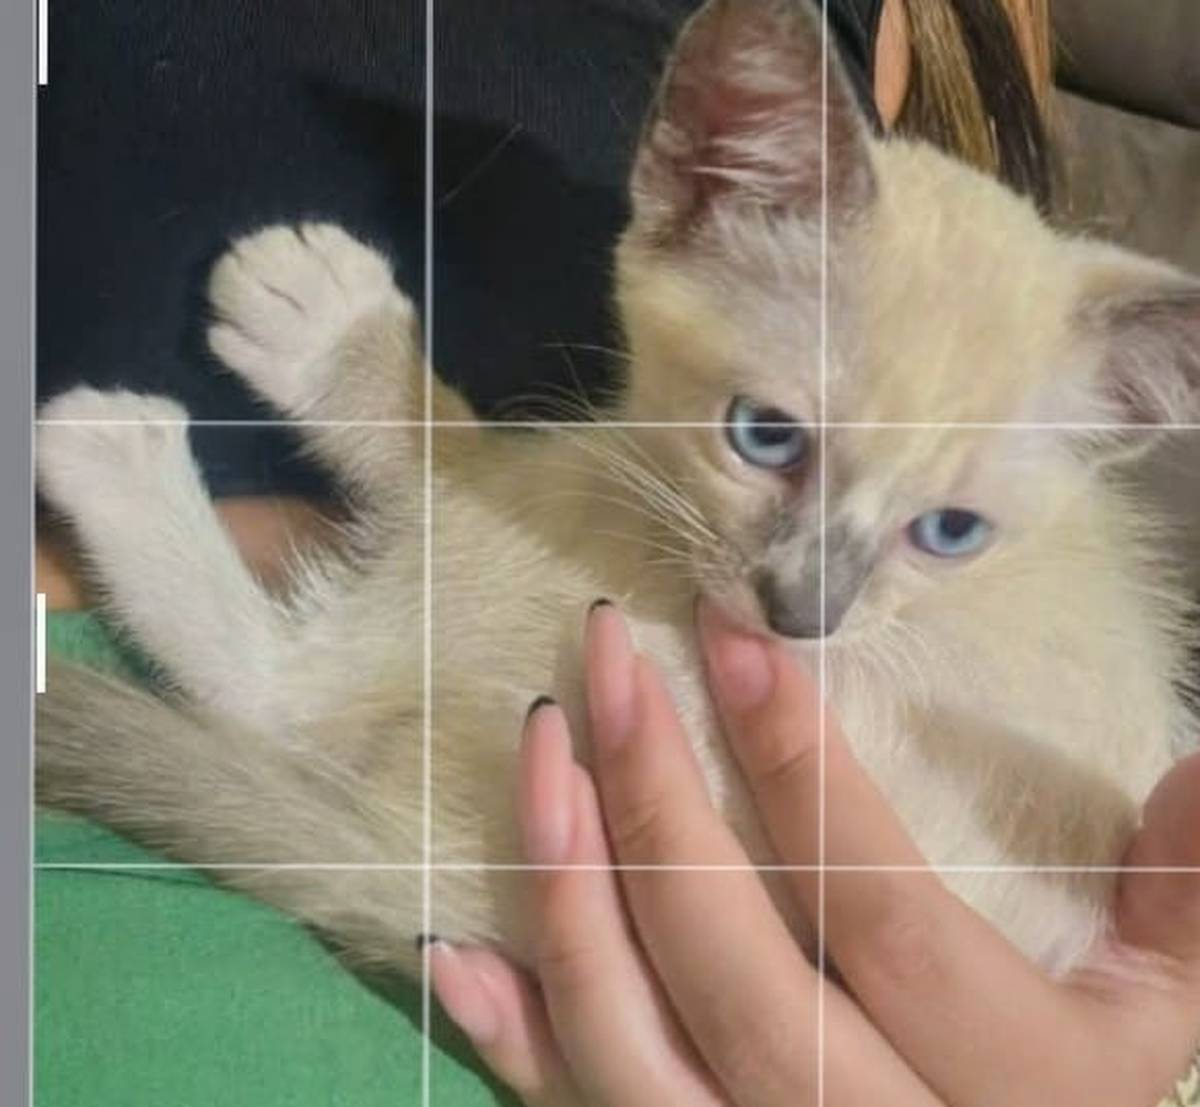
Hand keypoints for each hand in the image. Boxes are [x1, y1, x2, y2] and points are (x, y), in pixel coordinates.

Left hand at [429, 599, 1199, 1105]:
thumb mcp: (1159, 1027)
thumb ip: (1183, 907)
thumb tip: (1195, 762)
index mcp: (1008, 1084)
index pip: (879, 907)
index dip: (800, 766)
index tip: (730, 634)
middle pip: (732, 962)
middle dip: (658, 795)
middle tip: (604, 658)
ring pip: (634, 1042)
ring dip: (567, 889)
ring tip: (538, 744)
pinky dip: (516, 1039)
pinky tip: (460, 948)